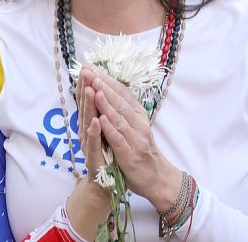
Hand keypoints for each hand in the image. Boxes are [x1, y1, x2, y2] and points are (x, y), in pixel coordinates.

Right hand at [65, 72, 111, 238]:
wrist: (104, 186)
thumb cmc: (106, 157)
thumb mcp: (104, 131)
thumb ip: (100, 113)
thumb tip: (100, 91)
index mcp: (90, 124)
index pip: (87, 101)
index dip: (86, 84)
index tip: (86, 67)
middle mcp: (86, 133)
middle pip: (85, 108)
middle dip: (85, 89)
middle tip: (84, 72)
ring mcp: (89, 146)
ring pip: (88, 123)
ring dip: (88, 106)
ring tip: (89, 89)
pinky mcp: (94, 160)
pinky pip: (94, 145)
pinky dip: (95, 133)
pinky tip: (96, 122)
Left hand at [84, 68, 183, 213]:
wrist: (156, 178)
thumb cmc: (141, 151)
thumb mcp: (136, 127)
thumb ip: (124, 111)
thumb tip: (109, 89)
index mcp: (139, 116)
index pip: (123, 94)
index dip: (108, 81)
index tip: (93, 69)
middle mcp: (139, 124)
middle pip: (120, 102)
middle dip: (103, 86)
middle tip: (90, 73)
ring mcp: (136, 140)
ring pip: (119, 118)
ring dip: (106, 103)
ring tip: (95, 90)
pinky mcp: (130, 155)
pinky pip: (119, 140)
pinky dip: (110, 129)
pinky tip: (101, 119)